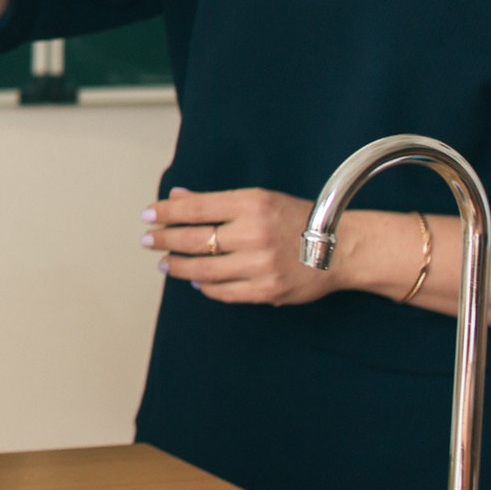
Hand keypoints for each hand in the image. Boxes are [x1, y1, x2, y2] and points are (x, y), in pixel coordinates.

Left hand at [142, 187, 344, 306]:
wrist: (343, 249)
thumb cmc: (299, 219)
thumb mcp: (261, 199)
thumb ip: (216, 201)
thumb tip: (176, 197)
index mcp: (252, 204)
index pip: (196, 208)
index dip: (166, 212)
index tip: (148, 215)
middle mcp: (254, 234)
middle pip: (194, 240)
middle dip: (164, 240)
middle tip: (148, 240)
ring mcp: (260, 265)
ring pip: (203, 270)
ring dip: (178, 267)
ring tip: (165, 262)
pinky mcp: (267, 290)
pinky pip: (223, 292)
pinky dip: (204, 287)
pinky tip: (195, 281)